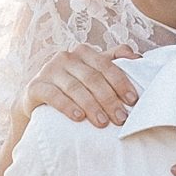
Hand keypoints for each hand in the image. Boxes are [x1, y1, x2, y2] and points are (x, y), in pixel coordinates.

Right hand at [16, 44, 138, 128]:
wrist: (36, 101)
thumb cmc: (72, 87)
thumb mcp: (92, 73)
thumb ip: (114, 62)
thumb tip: (140, 57)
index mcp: (83, 52)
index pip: (106, 65)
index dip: (120, 82)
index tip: (133, 100)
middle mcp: (65, 58)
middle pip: (92, 78)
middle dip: (109, 99)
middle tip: (121, 118)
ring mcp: (48, 71)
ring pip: (75, 87)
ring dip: (91, 105)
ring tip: (103, 122)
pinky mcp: (35, 86)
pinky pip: (53, 95)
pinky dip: (67, 106)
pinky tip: (78, 117)